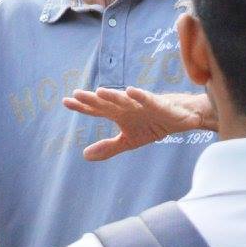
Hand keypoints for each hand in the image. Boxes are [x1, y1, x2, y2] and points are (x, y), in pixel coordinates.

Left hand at [63, 87, 213, 160]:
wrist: (180, 118)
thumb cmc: (152, 125)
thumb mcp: (128, 141)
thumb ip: (108, 147)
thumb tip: (84, 155)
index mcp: (118, 114)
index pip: (96, 110)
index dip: (82, 106)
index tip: (65, 102)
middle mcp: (126, 106)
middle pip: (106, 103)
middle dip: (92, 99)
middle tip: (76, 94)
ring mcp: (140, 104)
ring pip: (124, 99)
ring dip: (113, 95)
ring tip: (99, 92)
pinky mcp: (157, 104)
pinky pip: (147, 99)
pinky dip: (139, 95)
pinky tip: (131, 91)